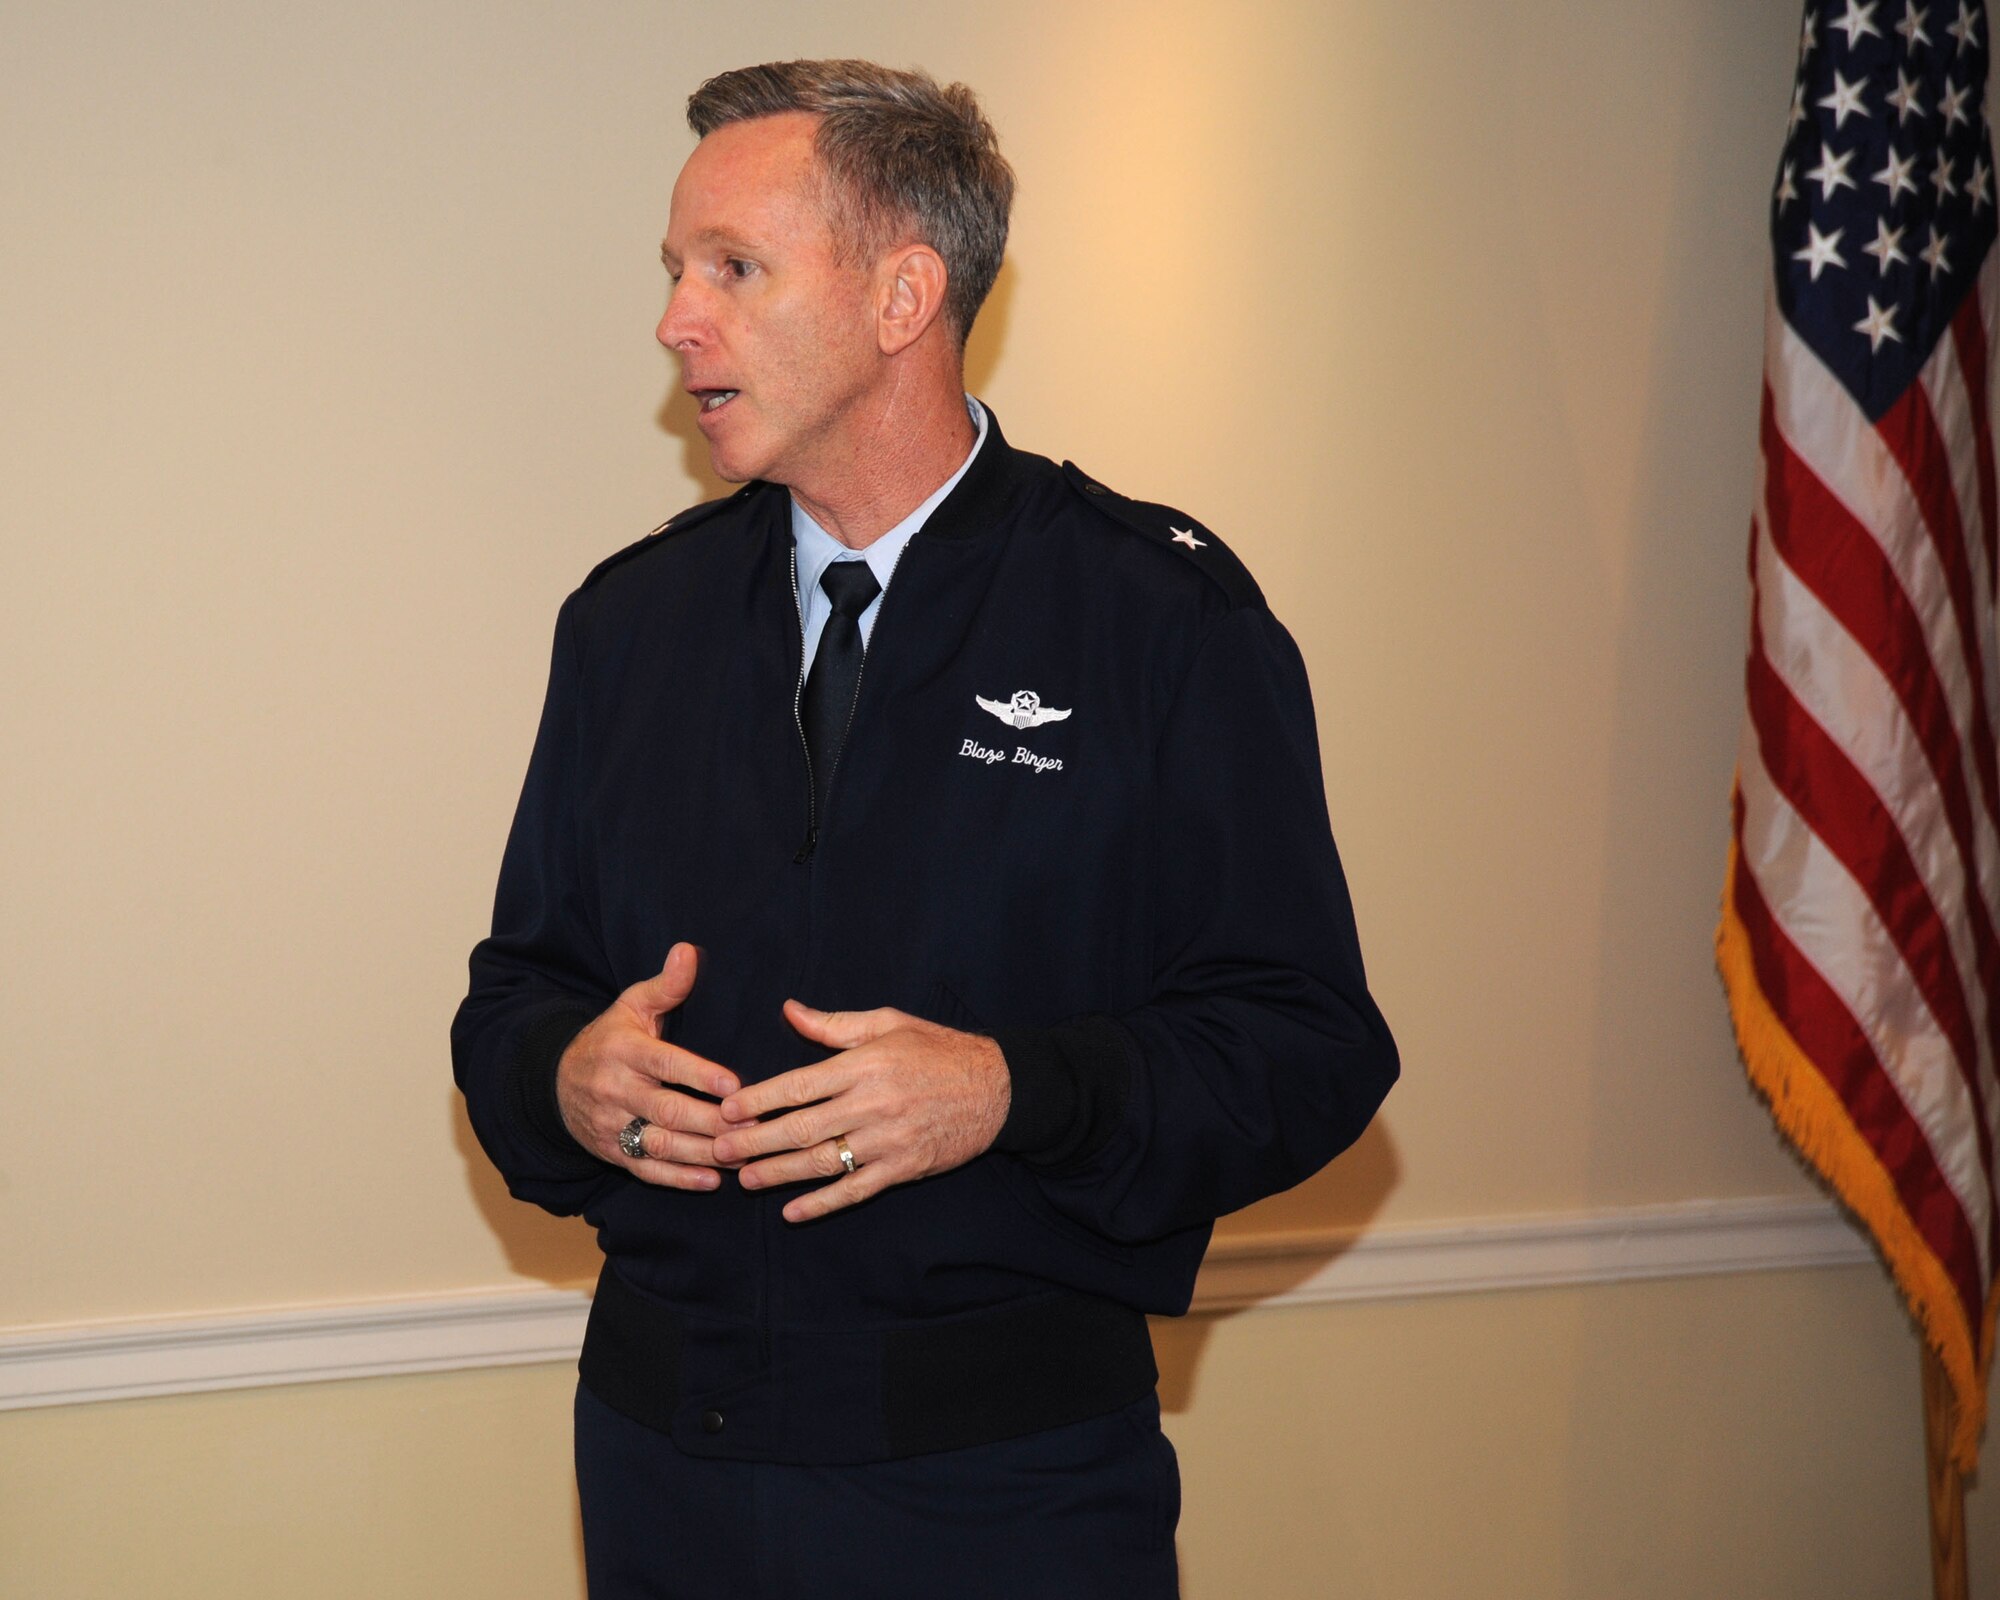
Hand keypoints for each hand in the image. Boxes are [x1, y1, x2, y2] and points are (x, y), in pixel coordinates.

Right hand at [556, 943, 742, 1189]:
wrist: (556, 1083)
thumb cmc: (611, 1038)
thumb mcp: (632, 1006)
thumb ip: (666, 985)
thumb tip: (688, 950)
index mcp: (625, 1051)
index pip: (665, 1064)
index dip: (698, 1075)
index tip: (733, 1084)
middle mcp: (617, 1090)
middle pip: (669, 1111)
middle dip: (713, 1122)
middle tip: (755, 1127)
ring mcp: (614, 1125)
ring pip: (662, 1145)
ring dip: (704, 1154)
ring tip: (744, 1155)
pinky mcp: (614, 1152)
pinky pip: (648, 1169)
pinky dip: (680, 1178)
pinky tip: (712, 1180)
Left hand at [712, 1002, 1011, 1221]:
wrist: (998, 1087)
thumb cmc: (938, 1049)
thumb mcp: (888, 1023)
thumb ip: (835, 1025)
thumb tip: (789, 1011)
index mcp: (865, 1064)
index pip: (799, 1085)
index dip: (759, 1099)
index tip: (728, 1109)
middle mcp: (873, 1103)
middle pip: (801, 1128)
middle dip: (755, 1141)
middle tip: (720, 1150)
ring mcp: (888, 1140)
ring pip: (823, 1162)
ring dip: (779, 1174)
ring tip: (746, 1180)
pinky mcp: (904, 1167)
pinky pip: (855, 1190)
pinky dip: (822, 1203)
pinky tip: (793, 1211)